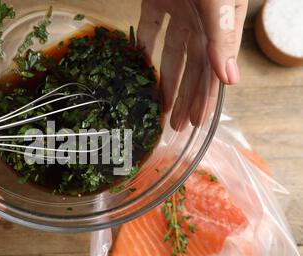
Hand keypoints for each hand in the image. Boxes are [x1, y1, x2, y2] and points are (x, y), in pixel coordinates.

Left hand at [138, 0, 247, 129]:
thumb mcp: (219, 4)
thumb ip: (222, 37)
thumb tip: (229, 79)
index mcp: (221, 26)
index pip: (213, 71)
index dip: (205, 98)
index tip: (197, 122)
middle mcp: (201, 24)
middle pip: (192, 69)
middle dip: (185, 99)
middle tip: (176, 125)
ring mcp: (180, 14)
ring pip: (171, 54)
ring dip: (167, 81)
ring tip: (162, 108)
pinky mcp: (157, 2)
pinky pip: (150, 30)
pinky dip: (145, 49)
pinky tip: (143, 71)